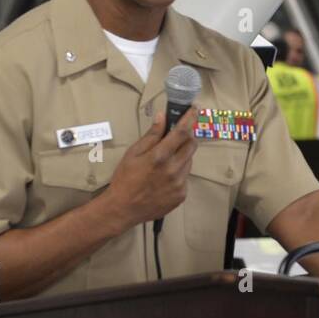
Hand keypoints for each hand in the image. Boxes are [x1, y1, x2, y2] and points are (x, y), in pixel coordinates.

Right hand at [104, 110, 196, 229]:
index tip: (195, 109)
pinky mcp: (182, 195)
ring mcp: (179, 184)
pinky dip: (178, 174)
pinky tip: (164, 179)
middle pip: (192, 145)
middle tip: (177, 139)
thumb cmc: (125, 178)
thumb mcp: (133, 153)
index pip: (182, 132)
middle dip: (187, 138)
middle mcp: (173, 170)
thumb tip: (162, 117)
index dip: (190, 119)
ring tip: (165, 164)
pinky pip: (185, 178)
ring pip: (189, 162)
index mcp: (160, 157)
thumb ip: (151, 135)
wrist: (123, 208)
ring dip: (182, 157)